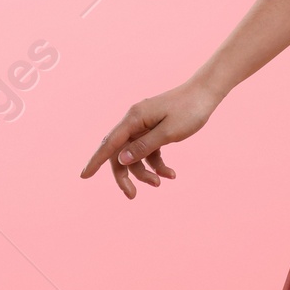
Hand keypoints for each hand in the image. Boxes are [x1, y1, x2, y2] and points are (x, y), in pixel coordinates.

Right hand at [80, 80, 217, 199]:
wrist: (205, 94)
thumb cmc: (189, 110)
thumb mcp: (169, 132)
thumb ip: (145, 147)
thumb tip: (121, 160)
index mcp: (134, 119)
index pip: (109, 143)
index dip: (96, 161)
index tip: (84, 176)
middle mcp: (135, 121)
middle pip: (120, 153)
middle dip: (125, 175)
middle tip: (132, 196)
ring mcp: (144, 126)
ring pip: (135, 155)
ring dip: (145, 172)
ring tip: (162, 182)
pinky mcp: (155, 130)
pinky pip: (149, 151)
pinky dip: (157, 164)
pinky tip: (171, 174)